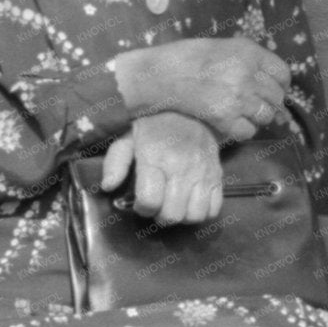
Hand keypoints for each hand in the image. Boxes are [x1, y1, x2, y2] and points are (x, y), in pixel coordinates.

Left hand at [99, 111, 224, 225]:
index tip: (140, 200)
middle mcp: (183, 167)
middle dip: (160, 215)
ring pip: (195, 215)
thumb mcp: (127, 138)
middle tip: (157, 204)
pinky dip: (202, 211)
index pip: (149, 201)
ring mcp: (204, 173)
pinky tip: (191, 201)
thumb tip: (108, 186)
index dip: (141, 207)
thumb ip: (115, 162)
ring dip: (182, 216)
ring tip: (174, 204)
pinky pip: (214, 209)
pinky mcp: (218, 176)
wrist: (189, 110)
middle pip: (172, 214)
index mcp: (157, 158)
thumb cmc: (153, 127)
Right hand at [113, 37, 289, 140]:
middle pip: (276, 97)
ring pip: (265, 116)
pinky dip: (243, 131)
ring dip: (257, 118)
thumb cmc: (189, 57)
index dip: (281, 85)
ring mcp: (238, 97)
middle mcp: (248, 74)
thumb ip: (250, 61)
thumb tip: (271, 82)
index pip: (283, 73)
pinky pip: (248, 131)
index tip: (274, 91)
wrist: (161, 74)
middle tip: (256, 106)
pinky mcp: (225, 117)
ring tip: (242, 114)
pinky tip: (231, 124)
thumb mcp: (225, 47)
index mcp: (250, 52)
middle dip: (269, 103)